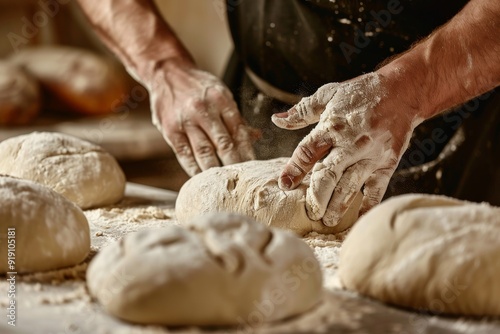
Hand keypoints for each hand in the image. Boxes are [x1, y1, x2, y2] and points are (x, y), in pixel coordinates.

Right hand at [148, 60, 254, 175]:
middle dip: (234, 164)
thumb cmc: (198, 86)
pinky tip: (202, 178)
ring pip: (204, 152)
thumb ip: (236, 117)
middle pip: (223, 144)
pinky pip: (185, 155)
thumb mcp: (220, 94)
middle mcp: (203, 110)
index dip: (248, 151)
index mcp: (221, 100)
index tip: (254, 167)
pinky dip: (194, 169)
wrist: (166, 72)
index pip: (239, 131)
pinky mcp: (170, 131)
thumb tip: (256, 137)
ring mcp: (185, 121)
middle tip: (242, 180)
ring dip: (216, 170)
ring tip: (224, 183)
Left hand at [272, 72, 419, 225]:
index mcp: (331, 126)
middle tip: (310, 213)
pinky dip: (369, 205)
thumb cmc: (360, 93)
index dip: (294, 169)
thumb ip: (302, 111)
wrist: (401, 90)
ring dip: (338, 206)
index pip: (307, 151)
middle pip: (329, 175)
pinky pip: (377, 188)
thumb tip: (277, 120)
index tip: (284, 184)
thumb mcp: (328, 95)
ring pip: (350, 186)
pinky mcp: (387, 163)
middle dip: (317, 196)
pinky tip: (359, 218)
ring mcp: (370, 155)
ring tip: (327, 221)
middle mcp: (350, 143)